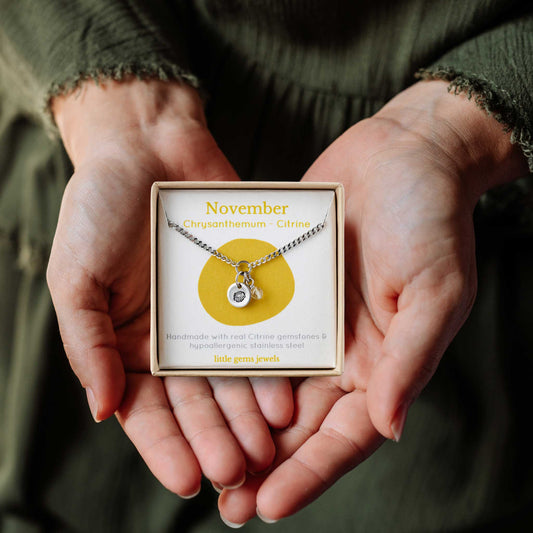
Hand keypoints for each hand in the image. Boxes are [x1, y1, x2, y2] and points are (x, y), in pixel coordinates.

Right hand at [47, 78, 292, 496]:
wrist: (149, 147)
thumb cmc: (101, 208)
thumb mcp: (76, 277)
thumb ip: (88, 343)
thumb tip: (102, 410)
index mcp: (128, 345)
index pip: (146, 410)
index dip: (166, 446)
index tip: (188, 480)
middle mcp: (174, 340)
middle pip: (197, 403)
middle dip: (217, 438)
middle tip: (240, 471)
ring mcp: (212, 317)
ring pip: (233, 378)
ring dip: (248, 415)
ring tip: (269, 445)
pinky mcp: (245, 292)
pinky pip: (259, 335)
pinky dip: (270, 367)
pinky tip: (285, 395)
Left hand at [218, 80, 527, 523]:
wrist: (402, 154)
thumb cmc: (430, 219)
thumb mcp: (434, 289)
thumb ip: (410, 358)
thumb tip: (388, 426)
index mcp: (383, 362)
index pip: (345, 434)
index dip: (310, 473)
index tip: (268, 505)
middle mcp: (343, 351)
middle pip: (300, 424)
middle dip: (265, 464)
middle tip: (224, 502)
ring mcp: (309, 321)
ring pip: (270, 386)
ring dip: (239, 424)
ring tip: (202, 457)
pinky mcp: (284, 289)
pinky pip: (255, 330)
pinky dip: (231, 361)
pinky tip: (197, 386)